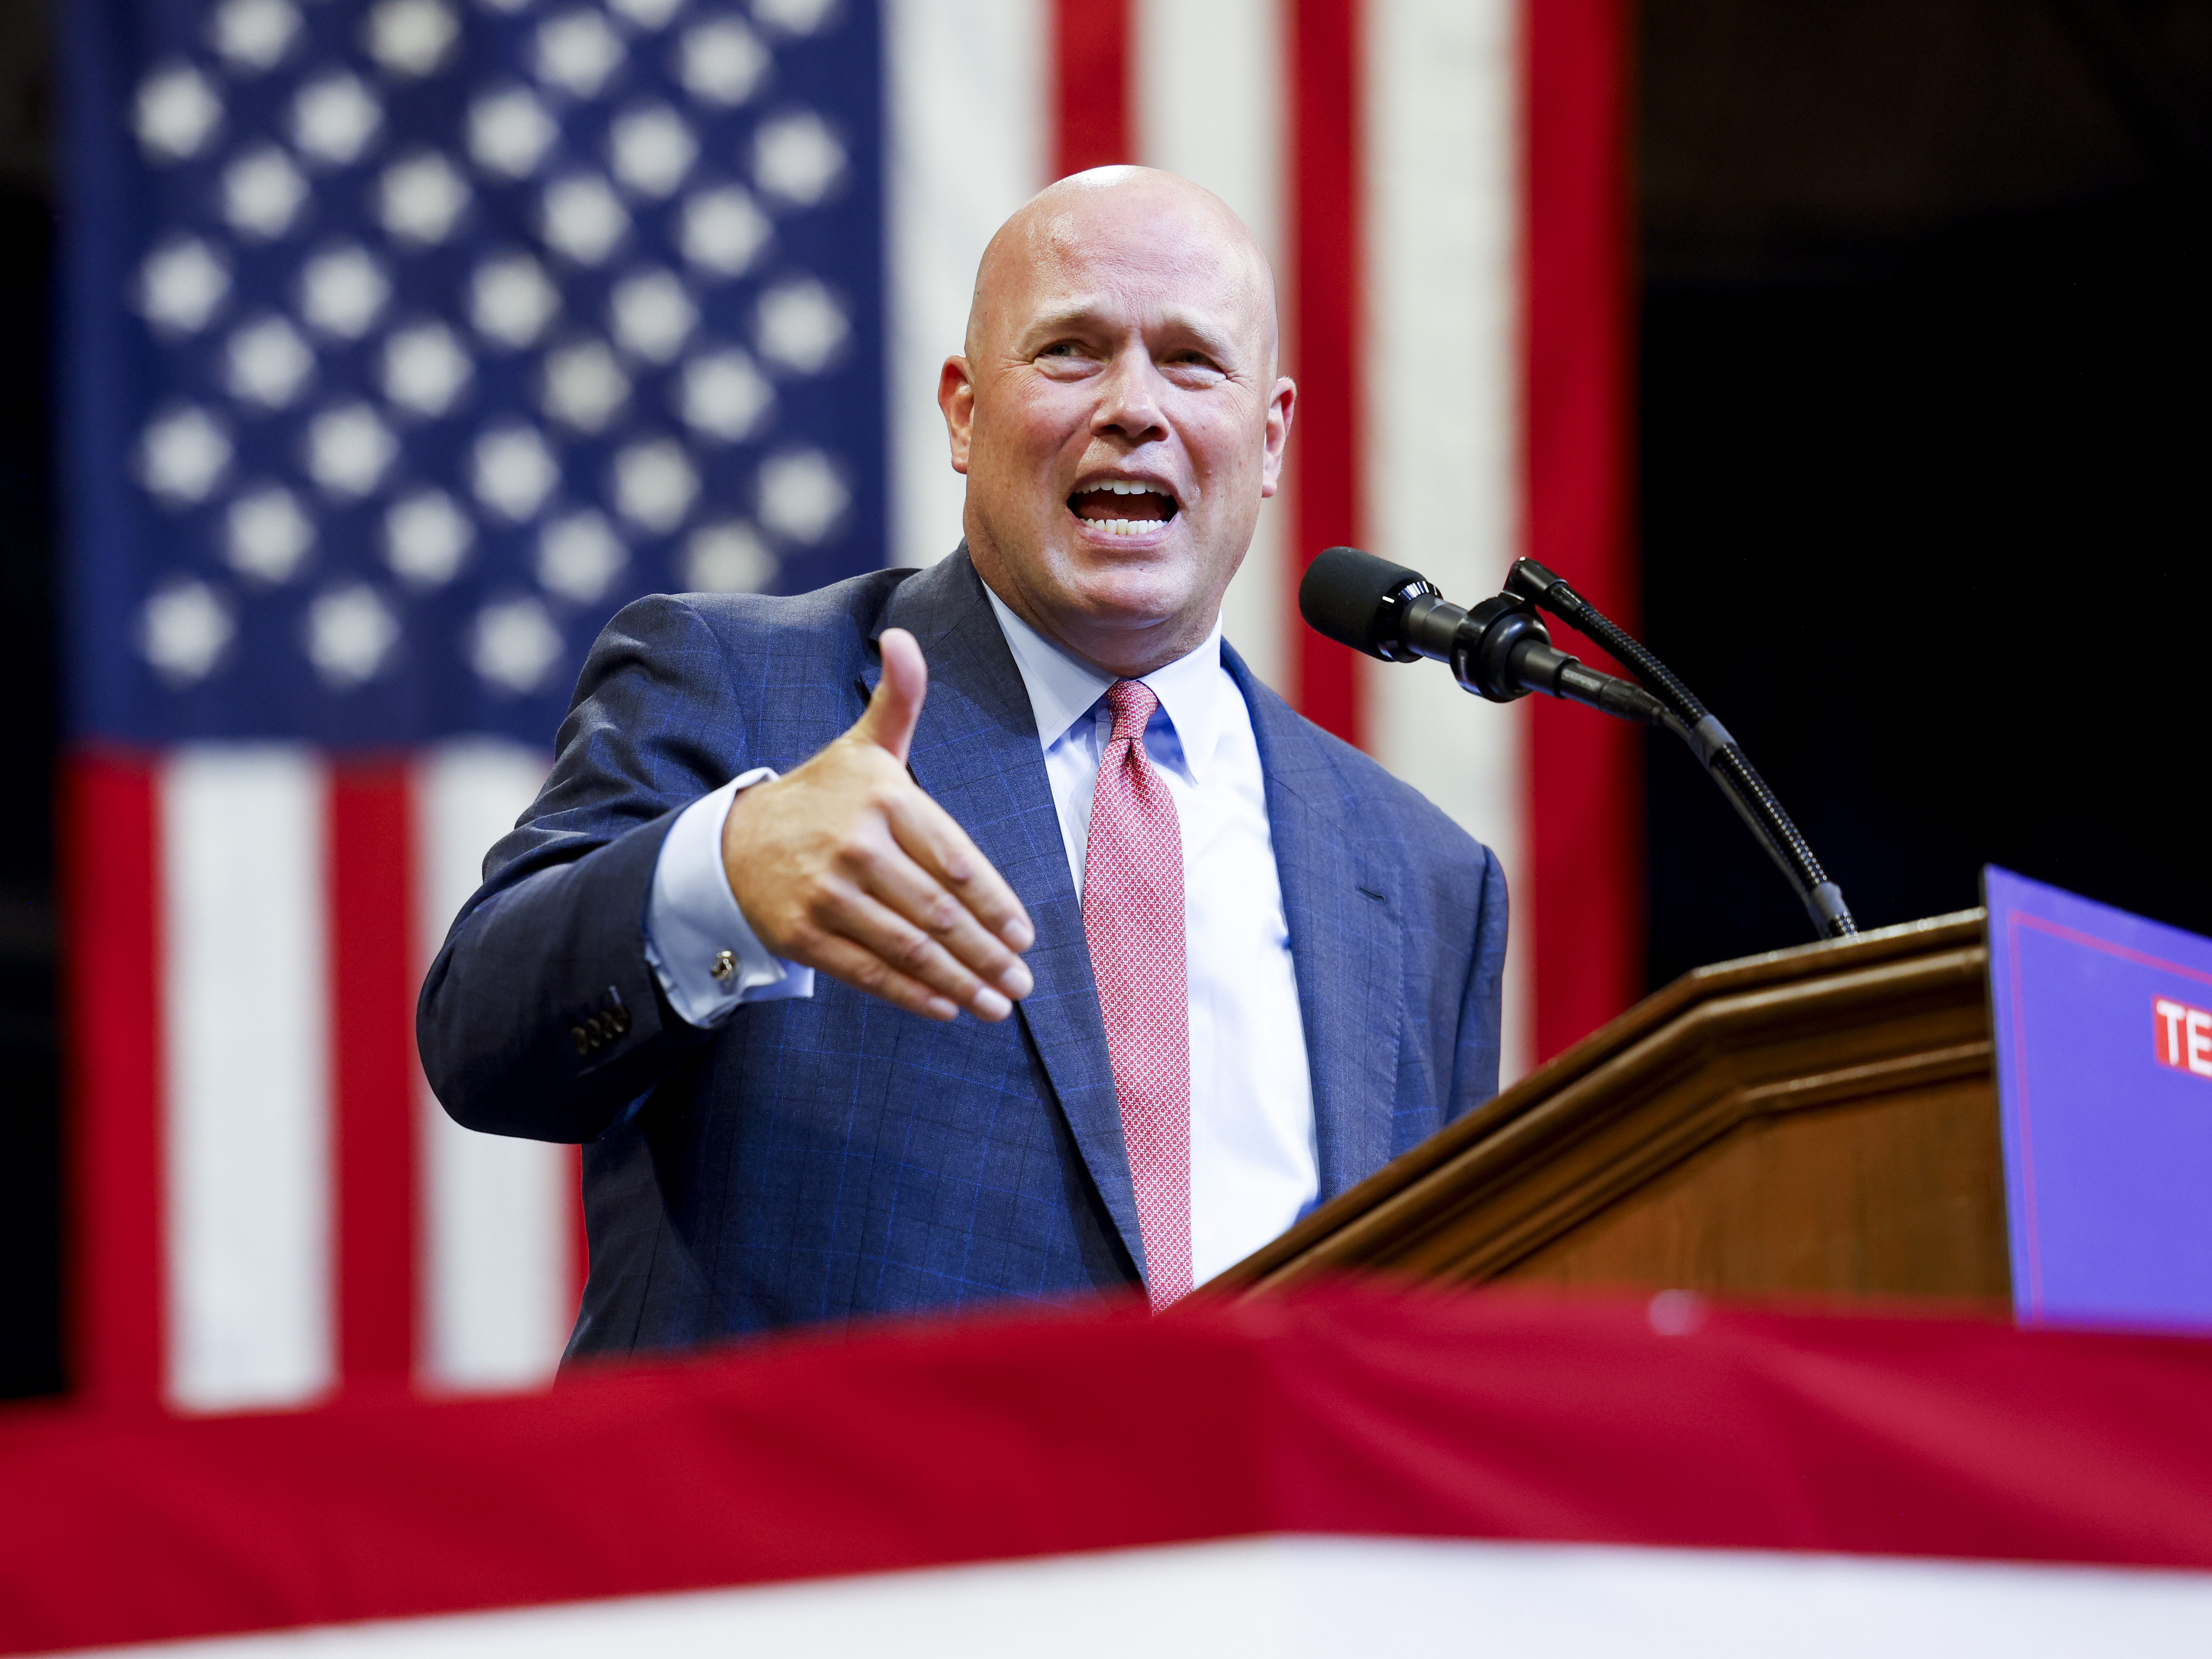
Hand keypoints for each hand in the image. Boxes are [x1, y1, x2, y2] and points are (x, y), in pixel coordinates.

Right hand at [718, 628, 1036, 1020]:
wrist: (733, 841)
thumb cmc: (821, 795)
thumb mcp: (862, 745)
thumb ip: (898, 699)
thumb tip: (902, 638)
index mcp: (883, 800)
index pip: (957, 863)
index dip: (996, 906)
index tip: (1024, 936)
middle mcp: (856, 847)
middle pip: (939, 912)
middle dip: (988, 954)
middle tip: (1022, 982)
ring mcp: (827, 894)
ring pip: (909, 948)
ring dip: (961, 982)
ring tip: (997, 1004)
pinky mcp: (804, 935)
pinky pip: (869, 972)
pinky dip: (912, 995)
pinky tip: (947, 1008)